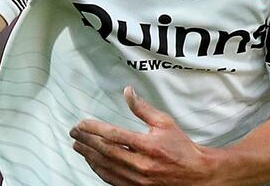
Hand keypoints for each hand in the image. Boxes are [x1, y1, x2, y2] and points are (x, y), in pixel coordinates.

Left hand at [70, 86, 213, 185]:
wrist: (196, 175)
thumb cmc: (181, 148)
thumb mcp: (165, 123)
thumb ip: (143, 109)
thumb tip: (128, 92)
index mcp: (148, 146)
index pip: (114, 135)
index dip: (94, 129)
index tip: (81, 123)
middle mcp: (141, 164)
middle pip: (105, 151)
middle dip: (86, 141)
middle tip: (73, 132)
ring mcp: (138, 180)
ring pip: (105, 167)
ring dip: (88, 156)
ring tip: (78, 145)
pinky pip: (111, 180)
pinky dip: (99, 170)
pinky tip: (92, 162)